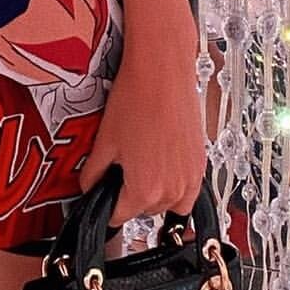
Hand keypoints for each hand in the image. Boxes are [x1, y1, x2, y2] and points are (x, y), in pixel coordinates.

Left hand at [78, 32, 205, 223]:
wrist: (162, 72)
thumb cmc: (135, 100)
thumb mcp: (104, 141)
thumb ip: (93, 173)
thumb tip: (88, 187)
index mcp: (145, 190)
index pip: (120, 217)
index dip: (107, 207)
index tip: (103, 196)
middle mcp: (173, 190)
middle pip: (145, 211)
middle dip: (130, 196)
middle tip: (120, 170)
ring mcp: (191, 177)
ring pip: (168, 203)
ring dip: (154, 193)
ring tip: (141, 163)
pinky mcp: (201, 163)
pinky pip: (188, 189)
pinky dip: (175, 184)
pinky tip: (161, 160)